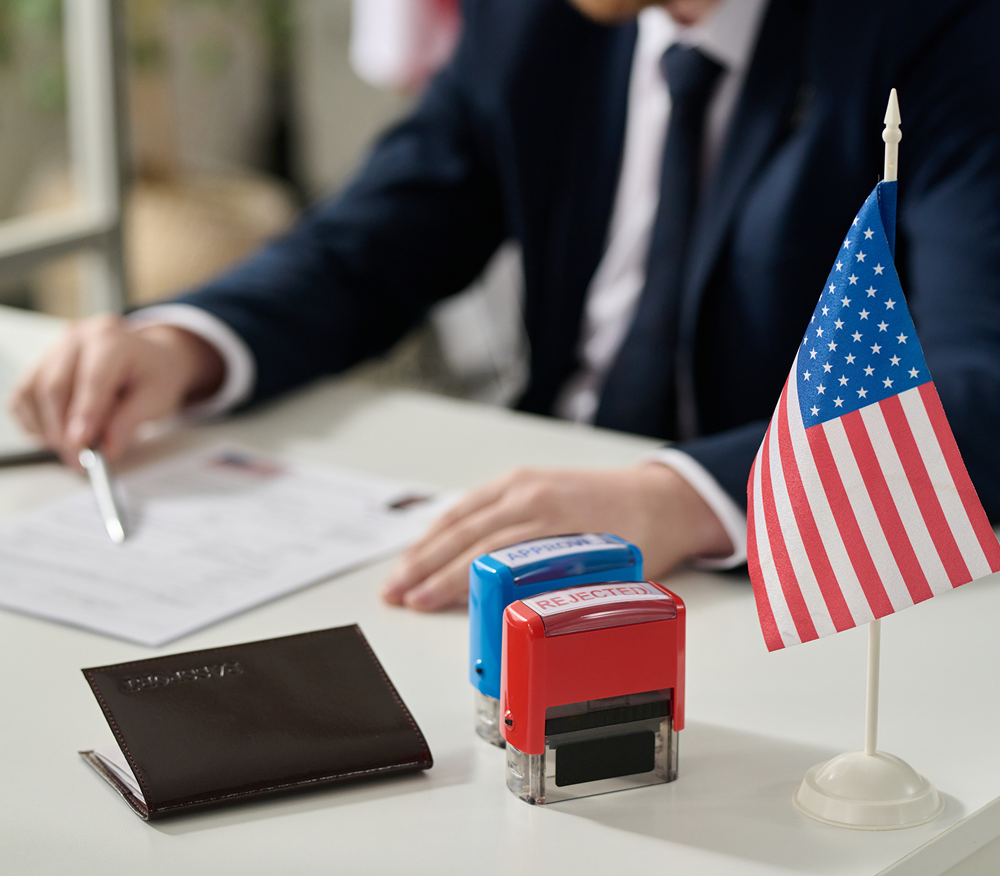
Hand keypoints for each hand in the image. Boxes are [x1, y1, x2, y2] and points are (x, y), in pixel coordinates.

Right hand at [8, 315, 224, 465]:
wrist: (146, 357)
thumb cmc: (153, 374)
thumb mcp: (157, 397)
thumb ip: (129, 421)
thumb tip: (107, 449)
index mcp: (111, 340)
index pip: (92, 378)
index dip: (84, 413)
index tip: (81, 443)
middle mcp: (76, 338)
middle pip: (54, 385)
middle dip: (62, 429)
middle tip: (77, 459)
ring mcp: (54, 349)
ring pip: (33, 392)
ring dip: (46, 428)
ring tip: (71, 450)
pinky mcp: (39, 365)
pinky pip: (23, 397)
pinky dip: (34, 422)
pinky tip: (56, 435)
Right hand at [380, 462, 732, 610]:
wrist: (658, 496)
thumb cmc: (639, 535)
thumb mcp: (608, 570)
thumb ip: (563, 591)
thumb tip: (519, 626)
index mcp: (552, 516)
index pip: (486, 553)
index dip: (449, 580)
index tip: (422, 601)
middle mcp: (531, 494)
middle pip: (464, 534)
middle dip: (424, 567)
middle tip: (395, 595)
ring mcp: (522, 483)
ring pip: (460, 515)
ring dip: (424, 547)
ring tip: (398, 577)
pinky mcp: (519, 480)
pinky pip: (471, 504)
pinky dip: (443, 526)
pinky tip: (424, 545)